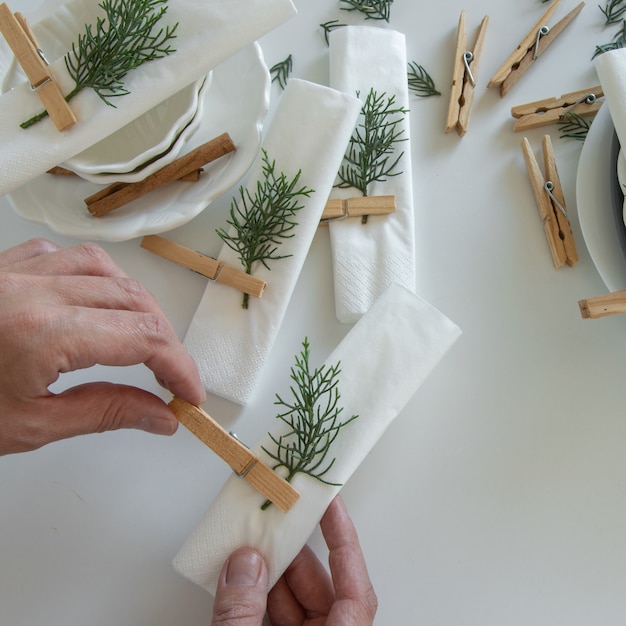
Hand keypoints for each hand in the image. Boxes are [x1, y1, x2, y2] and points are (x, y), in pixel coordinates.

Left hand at [0, 238, 204, 454]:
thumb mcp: (29, 426)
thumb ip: (105, 413)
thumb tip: (159, 416)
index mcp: (44, 334)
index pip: (143, 338)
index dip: (178, 365)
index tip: (189, 393)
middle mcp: (36, 290)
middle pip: (135, 302)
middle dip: (164, 341)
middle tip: (170, 376)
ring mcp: (18, 271)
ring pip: (108, 271)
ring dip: (138, 306)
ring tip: (143, 340)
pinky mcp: (5, 265)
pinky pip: (69, 258)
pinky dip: (100, 280)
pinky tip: (98, 303)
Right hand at [211, 496, 376, 624]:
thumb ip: (243, 613)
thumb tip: (243, 565)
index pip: (355, 586)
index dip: (343, 539)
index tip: (332, 505)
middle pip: (318, 588)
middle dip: (290, 555)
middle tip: (271, 523)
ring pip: (295, 604)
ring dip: (268, 577)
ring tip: (245, 548)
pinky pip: (278, 620)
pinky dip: (259, 600)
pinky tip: (238, 581)